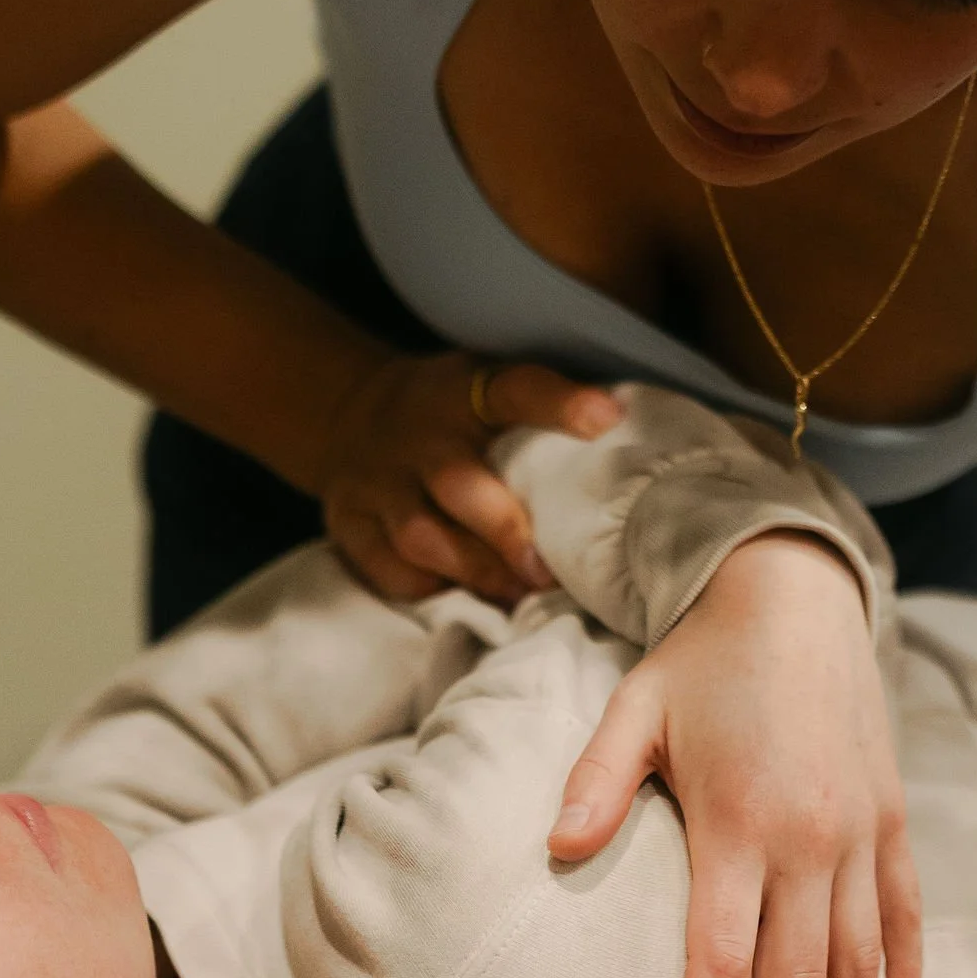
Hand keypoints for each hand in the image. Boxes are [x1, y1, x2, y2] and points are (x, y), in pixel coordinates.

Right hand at [315, 351, 622, 603]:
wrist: (349, 413)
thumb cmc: (452, 413)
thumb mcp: (487, 384)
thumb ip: (541, 408)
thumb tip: (629, 440)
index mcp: (463, 390)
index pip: (515, 388)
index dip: (561, 403)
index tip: (607, 419)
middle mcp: (416, 433)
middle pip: (460, 484)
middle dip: (508, 534)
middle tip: (549, 571)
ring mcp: (375, 479)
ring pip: (421, 537)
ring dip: (475, 571)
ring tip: (518, 592)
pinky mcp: (348, 521)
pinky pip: (387, 568)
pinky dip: (428, 586)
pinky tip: (462, 591)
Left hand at [548, 533, 922, 977]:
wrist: (798, 594)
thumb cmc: (702, 659)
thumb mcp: (634, 706)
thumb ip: (595, 782)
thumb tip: (555, 850)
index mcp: (740, 821)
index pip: (721, 957)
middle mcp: (811, 839)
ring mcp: (862, 833)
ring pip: (859, 964)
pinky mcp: (893, 819)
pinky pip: (904, 914)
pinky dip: (902, 975)